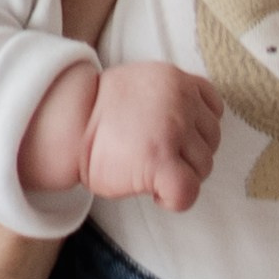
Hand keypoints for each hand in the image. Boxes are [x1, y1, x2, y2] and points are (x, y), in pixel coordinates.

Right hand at [20, 56, 221, 210]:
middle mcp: (181, 100)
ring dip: (179, 177)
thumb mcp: (139, 86)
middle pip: (211, 141)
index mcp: (176, 78)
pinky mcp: (161, 161)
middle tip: (152, 157)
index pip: (213, 109)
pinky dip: (175, 200)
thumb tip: (190, 127)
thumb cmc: (96, 115)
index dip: (195, 131)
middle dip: (187, 156)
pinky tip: (154, 193)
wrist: (65, 125)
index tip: (171, 140)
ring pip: (203, 167)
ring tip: (146, 170)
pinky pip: (188, 191)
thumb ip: (168, 98)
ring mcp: (174, 130)